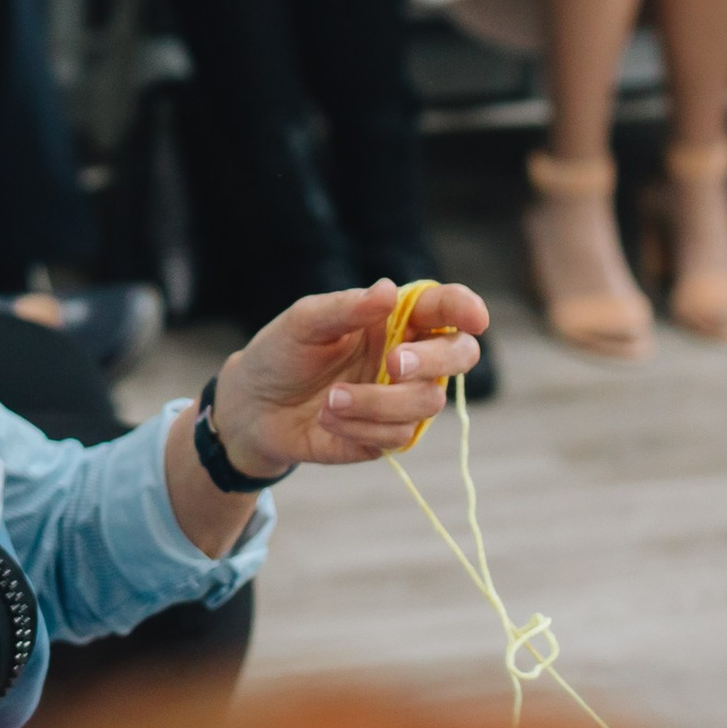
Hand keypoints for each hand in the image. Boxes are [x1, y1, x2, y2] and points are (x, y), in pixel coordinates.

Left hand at [207, 281, 490, 476]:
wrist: (253, 409)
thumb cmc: (282, 353)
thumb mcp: (303, 322)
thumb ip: (346, 308)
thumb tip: (389, 291)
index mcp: (395, 318)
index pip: (445, 308)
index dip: (466, 309)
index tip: (473, 318)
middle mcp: (409, 356)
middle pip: (459, 355)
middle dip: (433, 360)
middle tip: (393, 363)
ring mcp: (402, 399)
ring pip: (427, 403)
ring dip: (377, 402)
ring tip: (330, 399)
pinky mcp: (388, 436)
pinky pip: (398, 437)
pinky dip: (360, 427)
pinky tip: (328, 419)